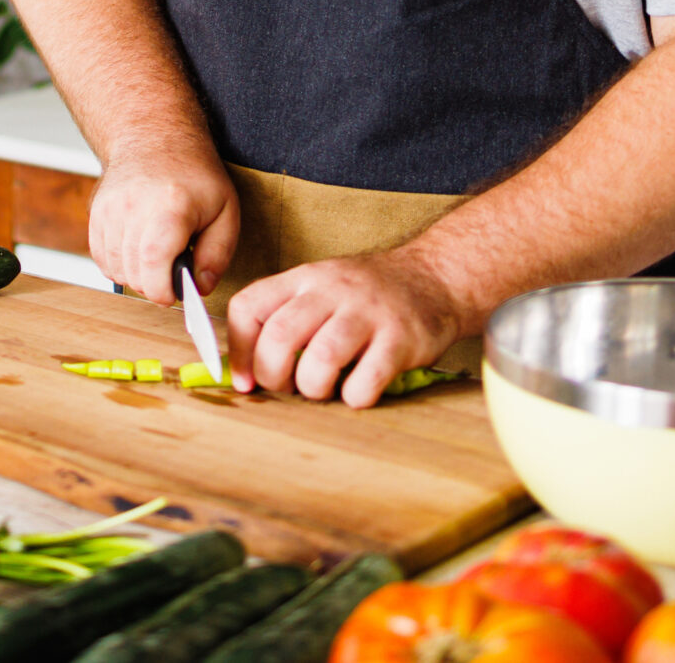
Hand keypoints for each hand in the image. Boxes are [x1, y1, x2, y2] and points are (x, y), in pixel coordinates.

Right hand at [85, 140, 237, 305]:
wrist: (154, 136)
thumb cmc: (193, 173)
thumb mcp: (226, 210)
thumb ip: (217, 254)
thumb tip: (201, 287)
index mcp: (171, 206)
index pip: (155, 262)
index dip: (162, 290)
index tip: (173, 293)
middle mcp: (133, 206)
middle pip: (134, 272)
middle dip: (154, 285)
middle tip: (172, 270)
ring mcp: (109, 208)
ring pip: (115, 268)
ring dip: (136, 275)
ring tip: (157, 257)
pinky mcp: (95, 212)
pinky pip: (101, 257)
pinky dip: (118, 264)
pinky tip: (138, 250)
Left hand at [225, 246, 467, 407]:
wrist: (436, 277)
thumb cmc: (368, 295)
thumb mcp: (322, 289)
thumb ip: (287, 317)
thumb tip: (247, 373)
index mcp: (304, 278)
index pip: (249, 307)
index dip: (238, 351)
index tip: (246, 380)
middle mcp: (332, 290)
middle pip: (279, 335)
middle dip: (273, 375)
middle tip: (288, 388)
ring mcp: (367, 312)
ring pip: (321, 359)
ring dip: (314, 388)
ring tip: (324, 389)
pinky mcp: (401, 339)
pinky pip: (366, 381)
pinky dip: (355, 397)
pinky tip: (360, 390)